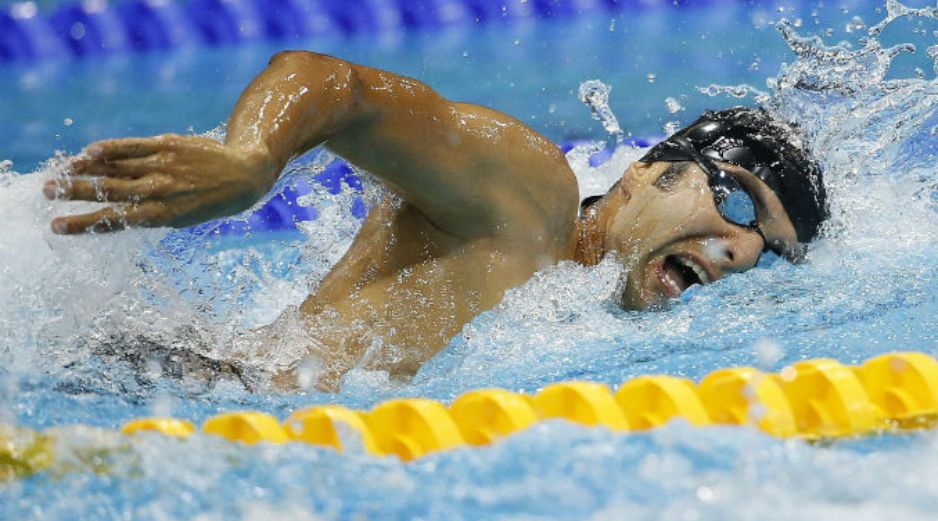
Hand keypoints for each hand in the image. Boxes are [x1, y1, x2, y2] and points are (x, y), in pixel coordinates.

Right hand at [44, 134, 276, 233]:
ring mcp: (163, 167)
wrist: (244, 177)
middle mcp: (160, 192)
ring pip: (116, 168)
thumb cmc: (206, 200)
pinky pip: (133, 147)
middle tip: (46, 192)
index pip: (115, 221)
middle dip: (75, 193)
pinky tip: (89, 151)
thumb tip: (109, 208)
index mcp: (162, 216)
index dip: (83, 224)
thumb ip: (146, 211)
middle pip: (109, 192)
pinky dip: (110, 149)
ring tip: (59, 171)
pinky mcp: (168, 146)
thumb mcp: (179, 216)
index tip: (57, 226)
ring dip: (84, 169)